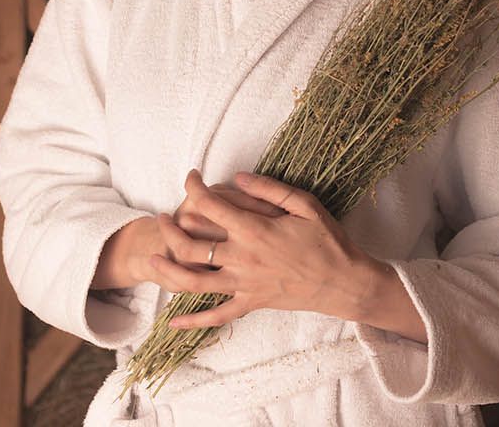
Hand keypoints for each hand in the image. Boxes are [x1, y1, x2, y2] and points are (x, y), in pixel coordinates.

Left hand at [145, 170, 389, 330]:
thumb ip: (269, 189)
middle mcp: (242, 258)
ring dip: (167, 269)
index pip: (210, 205)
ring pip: (193, 281)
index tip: (191, 176)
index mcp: (254, 230)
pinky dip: (193, 320)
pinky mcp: (250, 303)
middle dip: (169, 227)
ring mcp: (244, 284)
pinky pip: (217, 315)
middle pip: (190, 244)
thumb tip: (237, 177)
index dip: (194, 186)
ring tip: (152, 258)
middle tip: (164, 215)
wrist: (345, 283)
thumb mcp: (305, 205)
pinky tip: (172, 320)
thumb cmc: (328, 241)